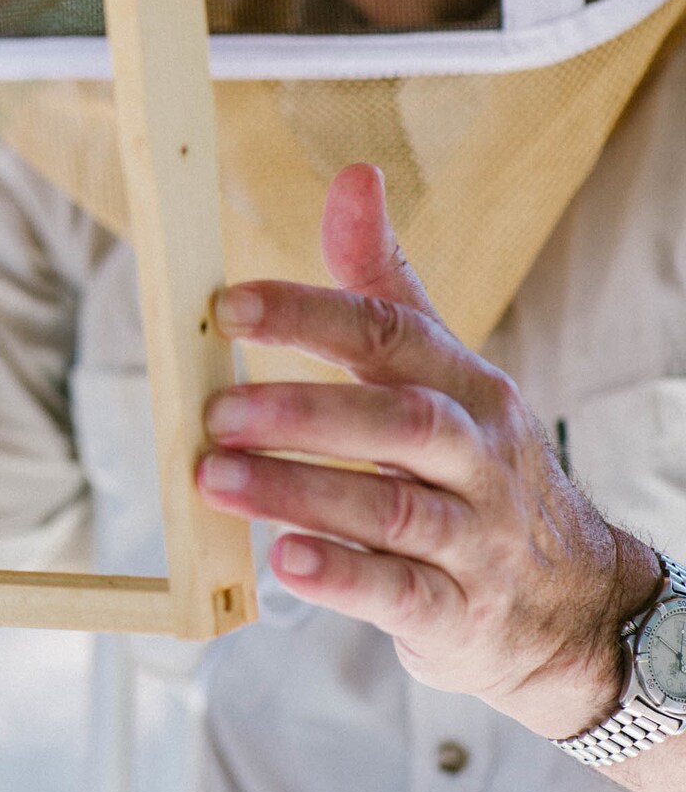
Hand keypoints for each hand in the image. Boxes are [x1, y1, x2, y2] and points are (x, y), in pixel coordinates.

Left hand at [194, 162, 661, 739]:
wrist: (576, 604)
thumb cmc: (478, 468)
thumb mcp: (444, 370)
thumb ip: (384, 284)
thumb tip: (353, 178)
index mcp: (464, 386)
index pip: (389, 334)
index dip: (308, 314)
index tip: (228, 305)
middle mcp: (475, 455)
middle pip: (399, 420)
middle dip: (303, 411)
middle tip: (214, 410)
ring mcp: (473, 538)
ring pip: (392, 506)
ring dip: (297, 489)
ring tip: (215, 476)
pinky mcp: (458, 614)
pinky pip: (402, 593)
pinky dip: (342, 576)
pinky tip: (284, 560)